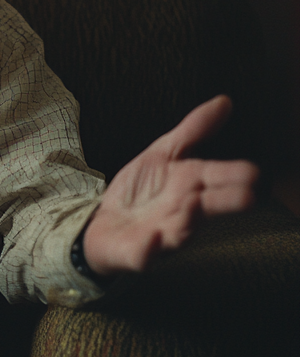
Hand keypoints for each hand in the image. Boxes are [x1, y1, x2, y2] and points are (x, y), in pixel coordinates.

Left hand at [83, 95, 257, 275]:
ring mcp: (162, 235)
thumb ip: (193, 131)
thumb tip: (225, 101)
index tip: (253, 173)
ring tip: (195, 204)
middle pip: (209, 207)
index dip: (234, 176)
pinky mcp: (137, 254)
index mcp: (190, 186)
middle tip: (248, 197)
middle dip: (227, 202)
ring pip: (182, 232)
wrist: (103, 223)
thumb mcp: (163, 153)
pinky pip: (144, 256)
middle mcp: (183, 213)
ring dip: (190, 221)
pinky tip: (152, 240)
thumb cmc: (142, 190)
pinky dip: (149, 250)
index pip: (216, 178)